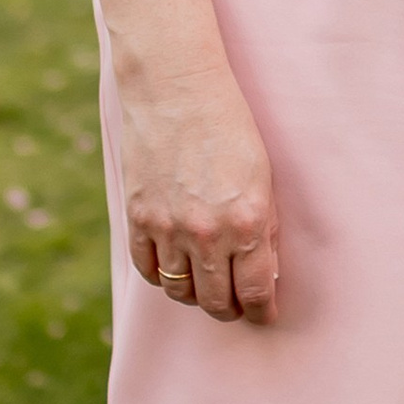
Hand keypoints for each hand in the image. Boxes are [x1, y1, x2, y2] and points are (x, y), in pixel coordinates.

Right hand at [117, 65, 280, 323]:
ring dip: (196, 296)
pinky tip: (175, 269)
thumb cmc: (230, 126)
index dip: (262, 311)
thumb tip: (264, 270)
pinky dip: (162, 277)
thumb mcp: (263, 177)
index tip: (264, 314)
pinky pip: (148, 269)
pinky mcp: (138, 217)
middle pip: (217, 302)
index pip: (256, 292)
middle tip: (237, 306)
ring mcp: (168, 228)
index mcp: (248, 222)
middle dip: (231, 311)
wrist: (176, 90)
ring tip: (207, 286)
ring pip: (180, 291)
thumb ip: (264, 227)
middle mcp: (207, 233)